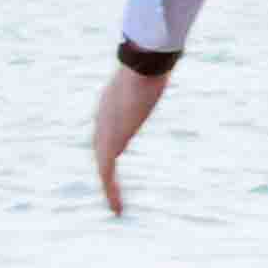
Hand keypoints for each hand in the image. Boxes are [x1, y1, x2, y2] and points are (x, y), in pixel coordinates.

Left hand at [90, 57, 169, 215]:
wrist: (142, 69)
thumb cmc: (152, 64)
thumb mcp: (153, 71)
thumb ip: (154, 72)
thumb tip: (168, 58)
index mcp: (110, 105)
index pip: (105, 131)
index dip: (108, 147)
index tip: (115, 160)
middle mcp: (101, 121)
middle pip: (99, 150)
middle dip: (105, 170)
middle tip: (111, 189)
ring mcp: (104, 133)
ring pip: (102, 166)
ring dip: (109, 187)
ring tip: (117, 207)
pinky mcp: (110, 145)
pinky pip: (106, 175)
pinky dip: (111, 193)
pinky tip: (117, 209)